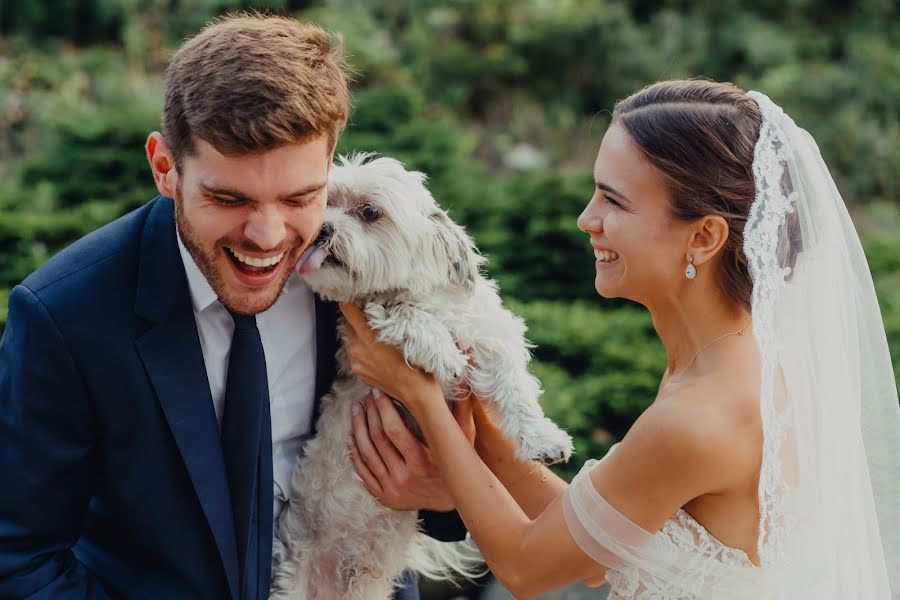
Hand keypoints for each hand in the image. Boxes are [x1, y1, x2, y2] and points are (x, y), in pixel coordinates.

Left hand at [339, 303, 441, 407]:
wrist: (416, 393)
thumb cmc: (416, 362)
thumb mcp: (405, 334)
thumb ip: (386, 320)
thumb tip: (376, 307)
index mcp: (368, 337)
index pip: (348, 310)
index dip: (348, 299)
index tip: (353, 293)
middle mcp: (357, 349)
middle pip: (348, 324)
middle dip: (357, 318)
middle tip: (371, 313)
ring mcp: (356, 362)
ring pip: (352, 339)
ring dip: (360, 334)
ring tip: (377, 334)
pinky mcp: (358, 372)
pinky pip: (356, 354)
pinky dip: (363, 348)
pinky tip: (378, 351)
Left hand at [348, 389, 475, 510]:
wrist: (456, 503)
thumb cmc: (458, 466)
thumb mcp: (464, 442)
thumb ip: (462, 413)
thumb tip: (463, 381)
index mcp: (422, 463)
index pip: (394, 430)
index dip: (383, 408)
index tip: (377, 391)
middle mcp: (404, 478)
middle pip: (377, 439)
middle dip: (369, 413)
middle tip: (366, 396)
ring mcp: (391, 489)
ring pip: (367, 453)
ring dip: (358, 428)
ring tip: (356, 409)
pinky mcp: (384, 498)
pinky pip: (363, 472)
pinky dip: (354, 453)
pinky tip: (351, 435)